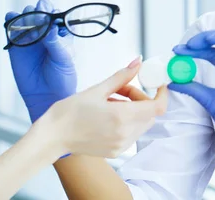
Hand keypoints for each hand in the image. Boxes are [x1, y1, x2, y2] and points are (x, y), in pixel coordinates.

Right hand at [6, 0, 76, 121]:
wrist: (46, 96)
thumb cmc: (61, 77)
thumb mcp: (63, 58)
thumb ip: (54, 42)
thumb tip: (49, 25)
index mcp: (60, 31)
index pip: (54, 12)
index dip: (50, 11)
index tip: (48, 15)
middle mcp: (45, 30)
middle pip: (38, 11)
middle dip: (37, 13)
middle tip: (38, 23)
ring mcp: (30, 36)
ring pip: (25, 16)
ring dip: (25, 17)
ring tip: (28, 28)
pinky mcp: (16, 44)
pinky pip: (11, 27)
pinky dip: (10, 21)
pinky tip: (12, 21)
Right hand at [43, 58, 167, 157]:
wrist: (52, 136)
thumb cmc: (69, 112)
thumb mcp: (97, 89)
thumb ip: (122, 76)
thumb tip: (138, 63)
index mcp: (122, 117)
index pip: (157, 107)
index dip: (161, 94)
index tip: (157, 84)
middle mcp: (125, 134)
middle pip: (149, 114)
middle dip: (141, 99)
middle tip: (123, 89)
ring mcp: (121, 145)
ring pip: (141, 124)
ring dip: (134, 110)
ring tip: (111, 101)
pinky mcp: (115, 152)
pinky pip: (132, 134)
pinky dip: (127, 122)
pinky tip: (109, 115)